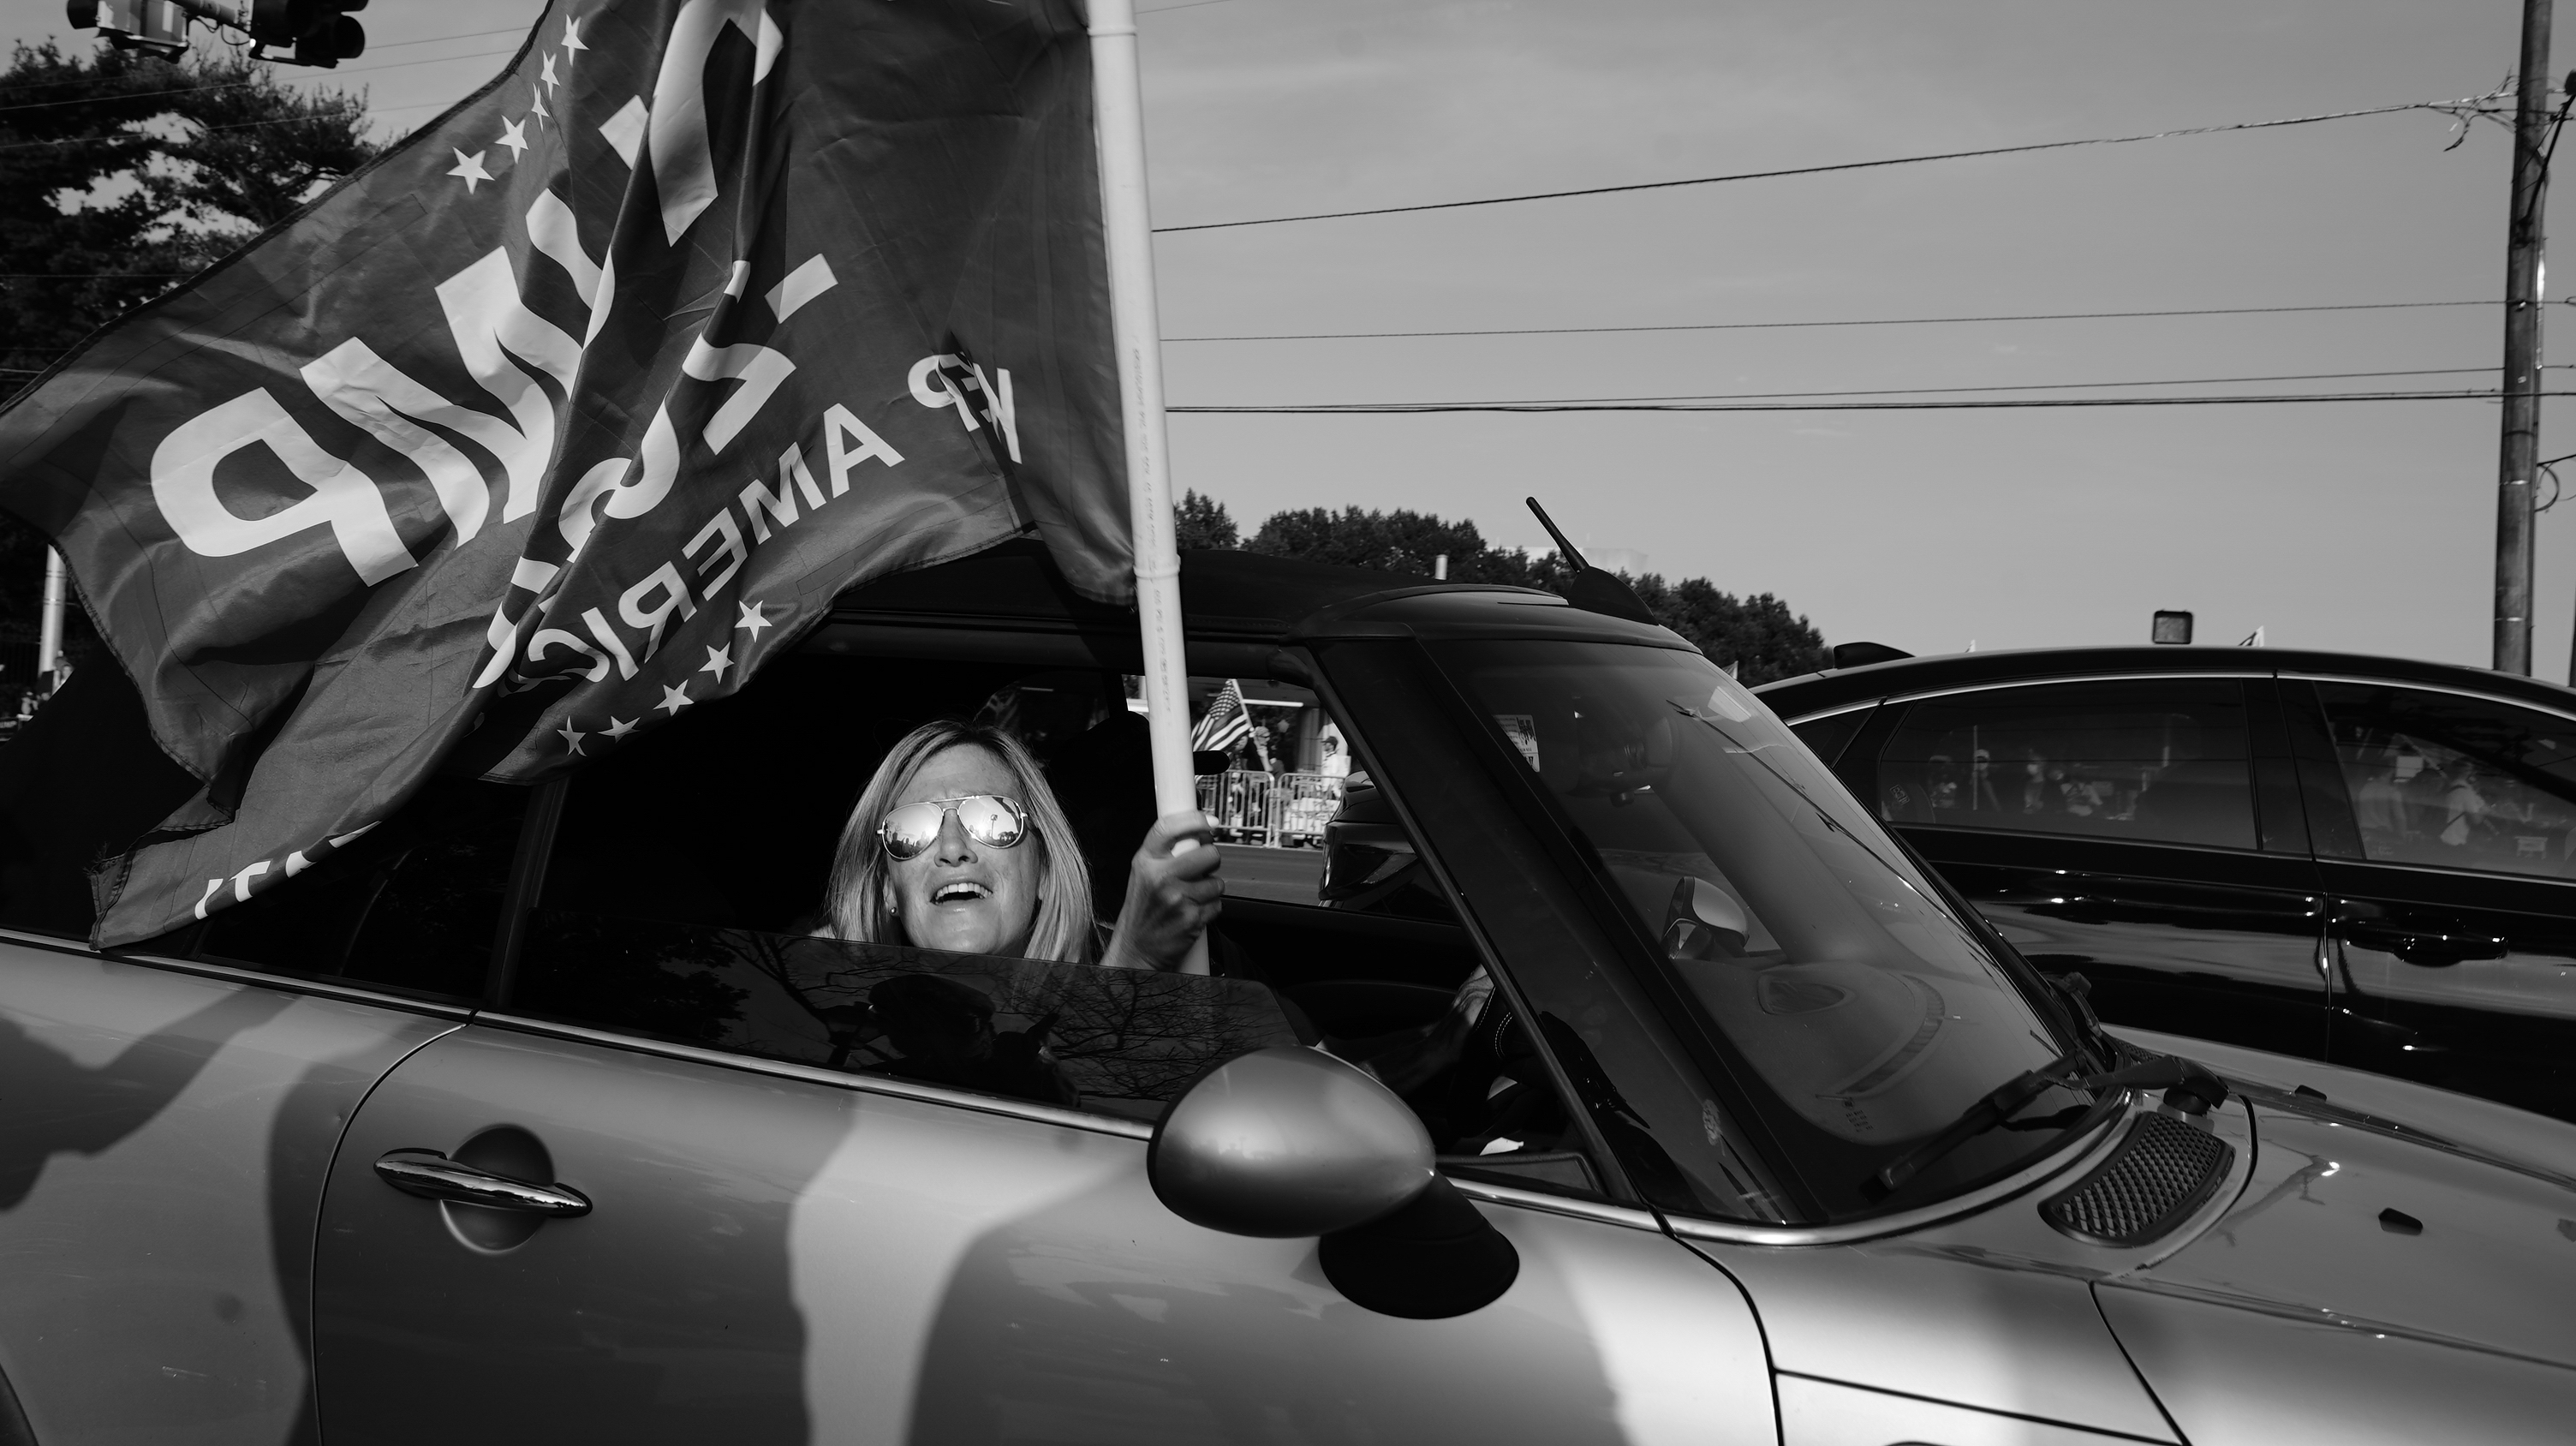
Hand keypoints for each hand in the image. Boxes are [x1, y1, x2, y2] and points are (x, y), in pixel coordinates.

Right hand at [1102, 810, 1223, 971]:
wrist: (1137, 949)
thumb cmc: (1143, 911)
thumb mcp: (1143, 874)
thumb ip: (1165, 853)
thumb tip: (1200, 832)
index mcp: (1146, 862)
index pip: (1169, 828)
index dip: (1194, 820)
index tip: (1210, 822)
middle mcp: (1160, 877)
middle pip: (1207, 854)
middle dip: (1211, 861)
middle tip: (1201, 870)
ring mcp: (1176, 898)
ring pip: (1216, 882)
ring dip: (1211, 889)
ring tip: (1192, 897)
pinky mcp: (1191, 918)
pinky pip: (1216, 904)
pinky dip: (1210, 909)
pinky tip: (1192, 912)